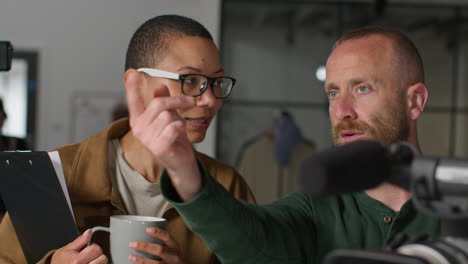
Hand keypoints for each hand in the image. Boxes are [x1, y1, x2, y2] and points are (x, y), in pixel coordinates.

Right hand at [51, 229, 107, 263]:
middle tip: (87, 256)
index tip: (86, 249)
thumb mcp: (67, 249)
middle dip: (97, 255)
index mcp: (77, 261)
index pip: (97, 249)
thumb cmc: (60, 262)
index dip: (93, 246)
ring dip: (97, 261)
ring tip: (87, 261)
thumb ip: (80, 240)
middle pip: (103, 259)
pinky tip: (89, 263)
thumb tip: (89, 232)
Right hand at [125, 70, 201, 200]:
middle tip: (190, 101)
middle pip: (158, 104)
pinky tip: (178, 134)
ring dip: (179, 118)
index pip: (133, 100)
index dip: (132, 86)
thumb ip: (162, 101)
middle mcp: (138, 128)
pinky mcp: (158, 148)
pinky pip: (174, 127)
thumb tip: (159, 86)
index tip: (132, 72)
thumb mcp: (169, 115)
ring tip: (178, 127)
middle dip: (178, 101)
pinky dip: (181, 128)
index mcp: (138, 118)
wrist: (181, 161)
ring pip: (168, 116)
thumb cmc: (173, 137)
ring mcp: (147, 139)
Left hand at [129, 227, 183, 263]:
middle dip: (145, 246)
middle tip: (132, 244)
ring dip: (142, 260)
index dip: (158, 232)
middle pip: (160, 250)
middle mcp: (174, 256)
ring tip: (131, 257)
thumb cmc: (172, 257)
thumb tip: (140, 234)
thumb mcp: (171, 248)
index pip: (167, 236)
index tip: (147, 229)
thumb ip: (161, 243)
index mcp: (174, 246)